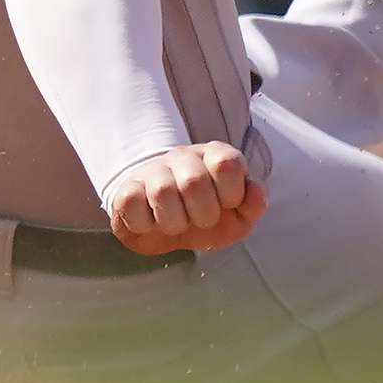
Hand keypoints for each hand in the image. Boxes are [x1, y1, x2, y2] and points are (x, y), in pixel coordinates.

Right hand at [103, 140, 262, 255]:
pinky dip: (145, 224)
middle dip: (203, 214)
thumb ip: (253, 205)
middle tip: (200, 220)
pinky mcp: (127, 188)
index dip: (231, 194)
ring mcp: (153, 170)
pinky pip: (133, 204)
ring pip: (163, 191)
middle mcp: (184, 157)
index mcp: (215, 157)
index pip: (227, 163)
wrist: (161, 224)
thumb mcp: (235, 218)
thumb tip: (255, 190)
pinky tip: (151, 222)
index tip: (226, 206)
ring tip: (176, 224)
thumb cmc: (202, 216)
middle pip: (194, 181)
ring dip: (174, 222)